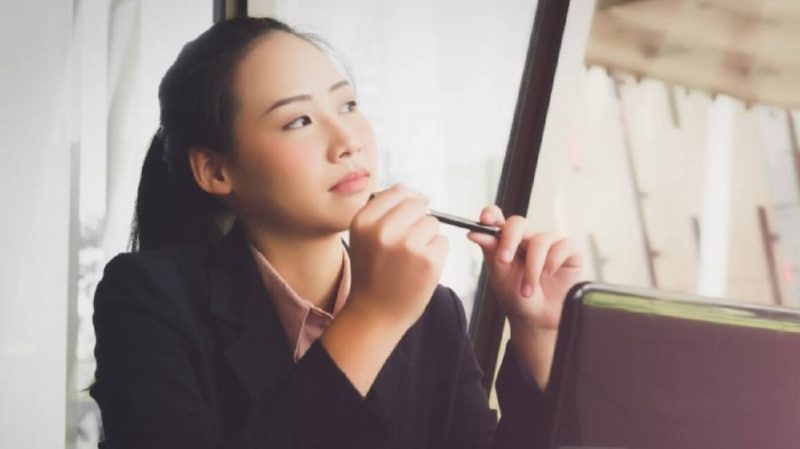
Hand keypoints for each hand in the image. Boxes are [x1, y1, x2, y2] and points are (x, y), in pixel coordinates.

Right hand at [346, 184, 448, 330]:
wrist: (375, 314)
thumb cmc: (373, 274)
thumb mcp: (365, 237)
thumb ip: (384, 211)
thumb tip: (415, 193)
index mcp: (364, 221)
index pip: (398, 191)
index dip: (408, 203)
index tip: (407, 218)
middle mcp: (384, 230)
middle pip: (418, 205)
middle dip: (418, 220)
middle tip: (407, 244)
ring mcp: (408, 244)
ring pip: (432, 223)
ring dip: (427, 238)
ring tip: (410, 259)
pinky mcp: (429, 259)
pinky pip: (442, 242)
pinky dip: (436, 254)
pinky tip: (419, 269)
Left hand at [466, 205, 581, 330]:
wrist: (537, 319)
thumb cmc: (516, 297)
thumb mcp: (499, 274)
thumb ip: (490, 251)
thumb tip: (474, 233)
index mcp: (506, 241)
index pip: (497, 218)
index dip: (491, 213)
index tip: (485, 219)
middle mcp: (527, 238)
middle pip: (518, 223)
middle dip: (509, 239)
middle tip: (503, 260)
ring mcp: (549, 243)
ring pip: (540, 240)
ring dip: (531, 268)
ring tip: (527, 290)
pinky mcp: (569, 251)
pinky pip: (563, 246)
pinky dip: (553, 263)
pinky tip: (547, 276)